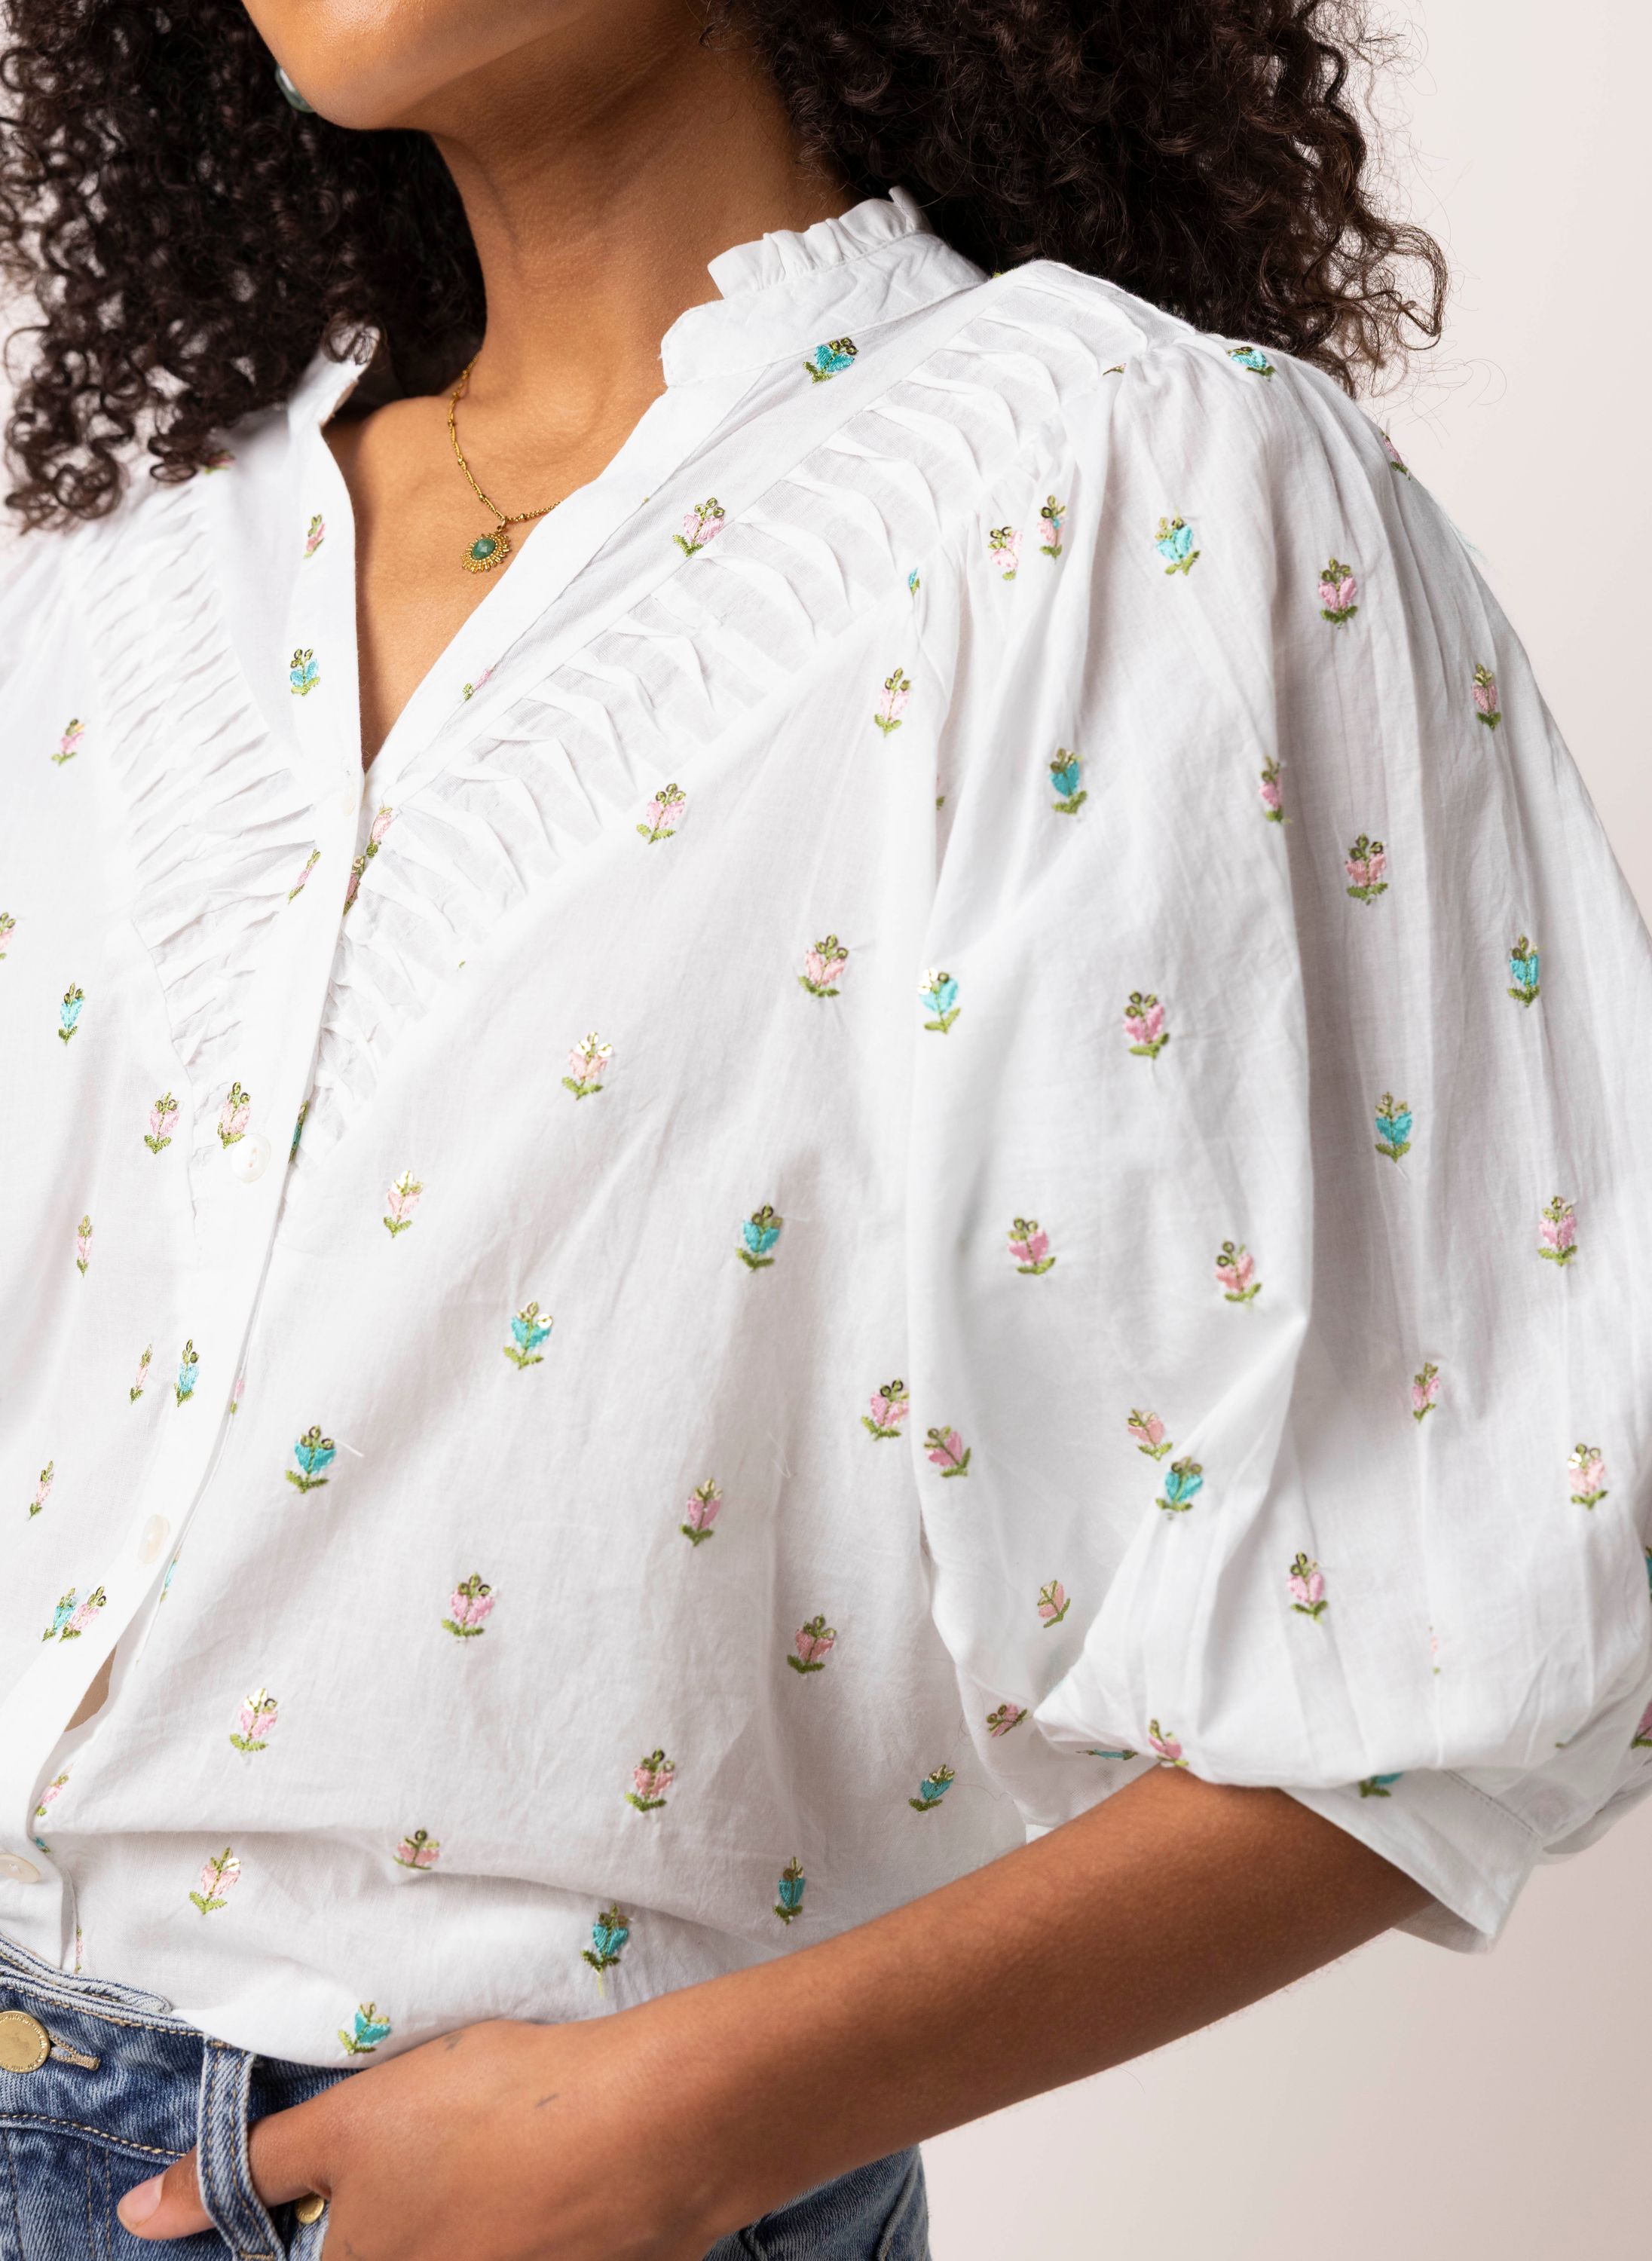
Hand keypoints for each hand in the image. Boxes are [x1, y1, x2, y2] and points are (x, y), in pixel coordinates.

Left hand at [116, 2013, 719, 2260]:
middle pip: (383, 2250)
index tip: (351, 2194)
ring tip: (490, 2173)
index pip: (314, 2256)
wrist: (652, 2128)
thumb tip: (137, 2217)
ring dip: (464, 2224)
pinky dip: (520, 2231)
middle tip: (443, 2163)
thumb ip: (249, 2167)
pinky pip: (522, 2251)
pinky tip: (542, 2186)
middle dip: (393, 2221)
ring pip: (463, 2249)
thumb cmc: (492, 2116)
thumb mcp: (353, 2120)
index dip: (318, 2222)